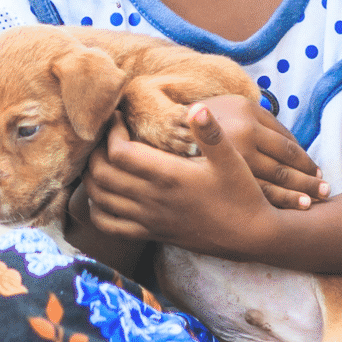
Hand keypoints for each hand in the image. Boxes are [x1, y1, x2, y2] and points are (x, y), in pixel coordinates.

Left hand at [84, 112, 278, 254]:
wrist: (250, 235)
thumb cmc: (242, 194)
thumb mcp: (232, 159)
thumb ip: (211, 133)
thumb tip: (196, 106)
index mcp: (168, 176)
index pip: (119, 152)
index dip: (111, 132)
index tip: (119, 117)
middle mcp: (152, 199)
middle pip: (101, 174)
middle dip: (95, 151)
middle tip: (106, 135)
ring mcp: (148, 219)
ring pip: (100, 199)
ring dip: (92, 177)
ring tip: (102, 158)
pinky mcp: (151, 233)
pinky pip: (109, 226)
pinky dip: (98, 209)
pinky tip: (105, 195)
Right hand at [191, 94, 328, 209]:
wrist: (161, 130)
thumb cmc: (205, 118)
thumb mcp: (233, 107)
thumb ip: (261, 121)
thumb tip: (292, 144)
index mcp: (248, 116)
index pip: (287, 144)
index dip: (305, 159)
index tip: (317, 171)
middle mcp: (241, 138)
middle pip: (283, 166)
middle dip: (306, 181)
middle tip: (326, 190)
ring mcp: (227, 162)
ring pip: (270, 184)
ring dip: (295, 195)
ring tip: (311, 205)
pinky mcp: (216, 179)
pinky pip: (249, 195)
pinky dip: (272, 204)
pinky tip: (285, 211)